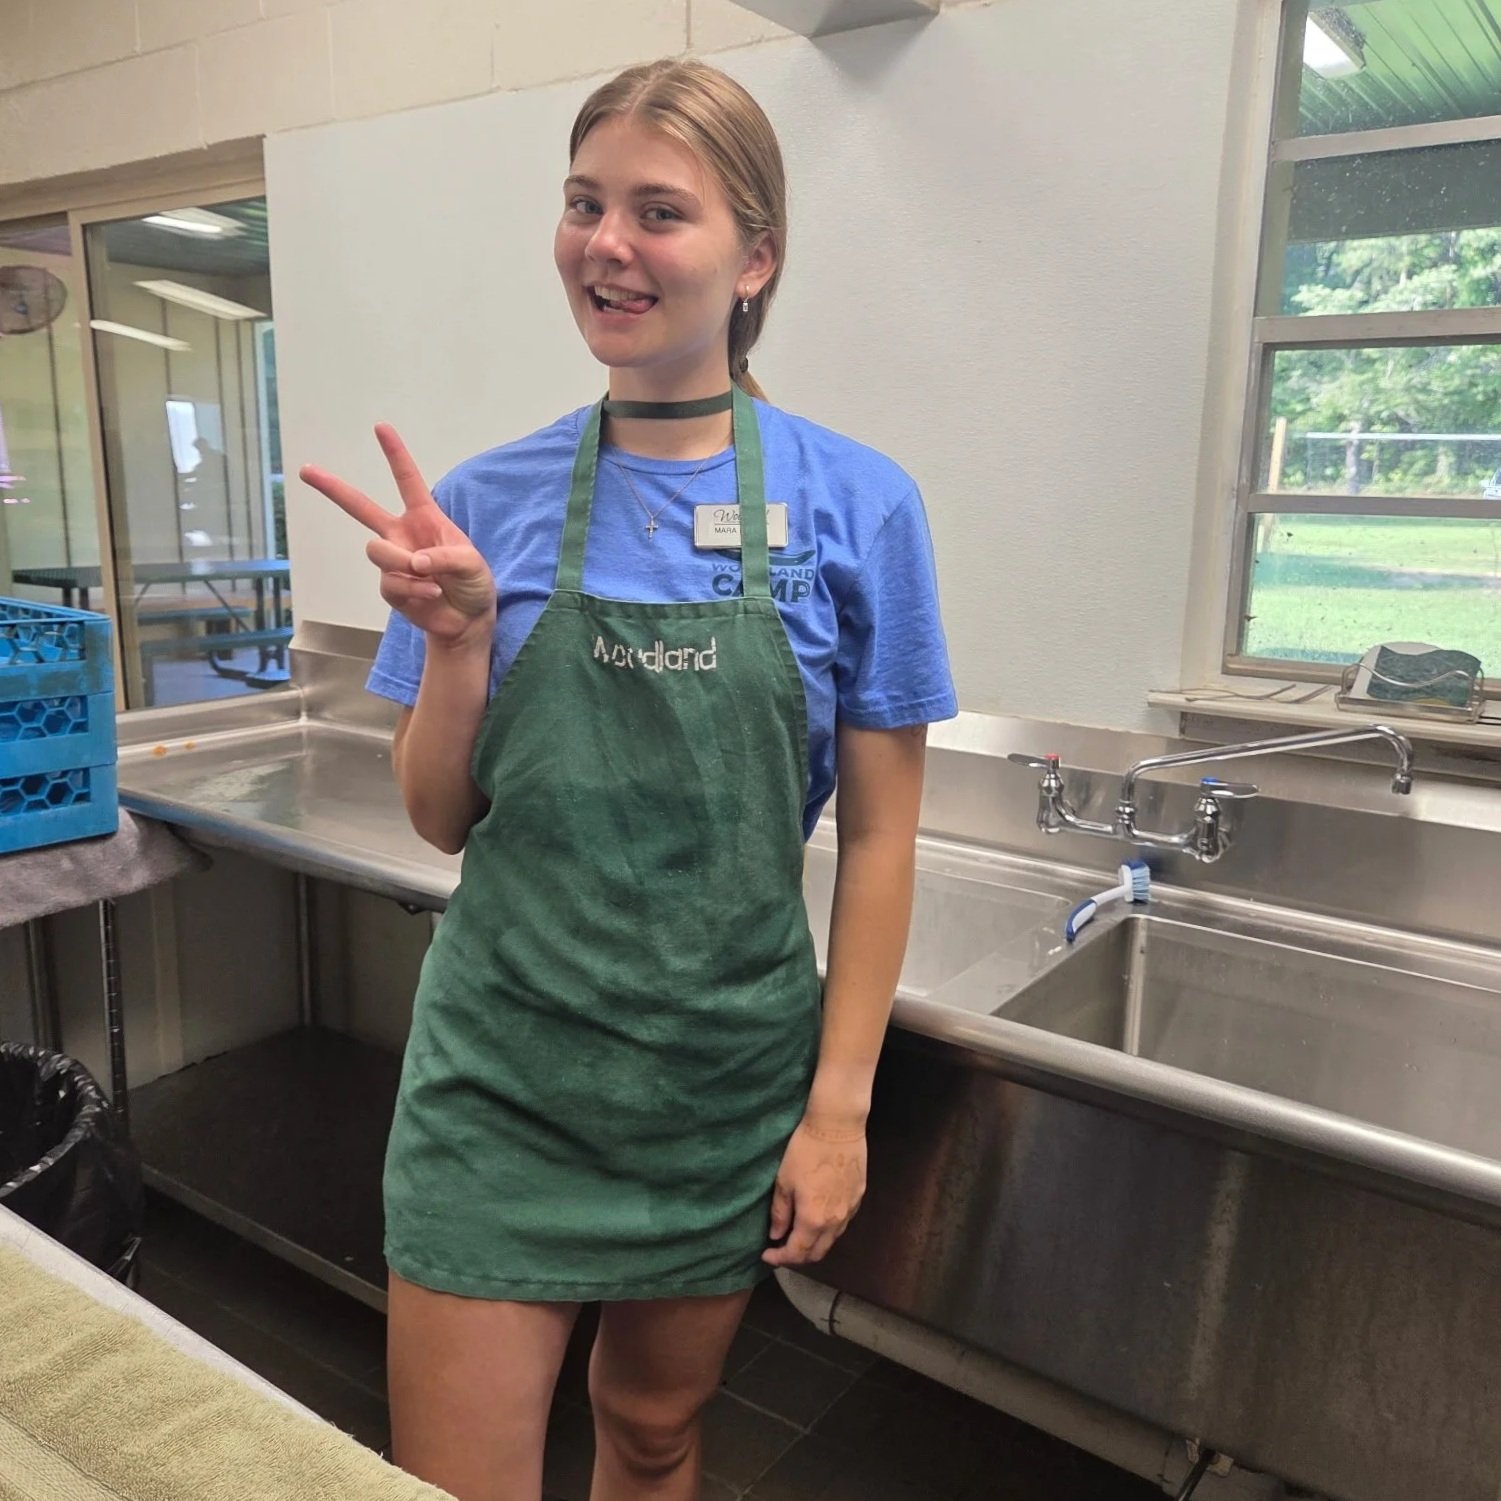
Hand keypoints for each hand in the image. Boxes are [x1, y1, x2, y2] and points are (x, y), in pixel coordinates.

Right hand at [300, 425, 494, 646]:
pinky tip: (432, 595)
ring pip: (377, 551)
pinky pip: (390, 583)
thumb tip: (413, 562)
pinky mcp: (390, 587)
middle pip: (359, 507)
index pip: (407, 481)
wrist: (469, 620)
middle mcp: (402, 535)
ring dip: (402, 564)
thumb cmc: (474, 583)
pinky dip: (414, 590)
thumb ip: (445, 557)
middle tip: (305, 469)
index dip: (395, 454)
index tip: (380, 427)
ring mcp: (393, 561)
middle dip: (332, 488)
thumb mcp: (472, 564)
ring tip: (431, 579)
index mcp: (424, 518)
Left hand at [762, 1119, 865, 1266]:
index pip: (797, 1252)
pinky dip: (828, 1228)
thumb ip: (780, 1213)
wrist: (837, 1126)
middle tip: (781, 1248)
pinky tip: (818, 1216)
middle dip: (798, 1256)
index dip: (780, 1258)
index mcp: (814, 1220)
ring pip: (832, 1240)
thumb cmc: (805, 1151)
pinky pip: (842, 1223)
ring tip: (799, 1233)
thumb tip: (776, 1235)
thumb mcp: (784, 1181)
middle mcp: (835, 1222)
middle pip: (818, 1253)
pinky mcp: (859, 1197)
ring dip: (814, 1243)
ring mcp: (850, 1210)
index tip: (766, 1254)